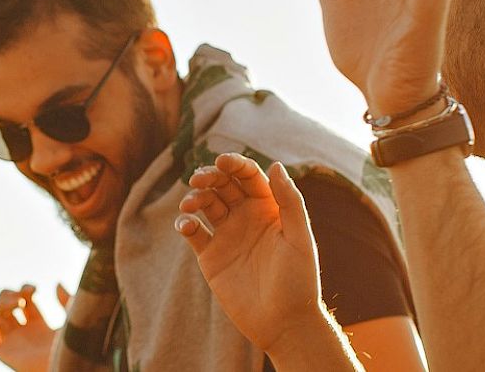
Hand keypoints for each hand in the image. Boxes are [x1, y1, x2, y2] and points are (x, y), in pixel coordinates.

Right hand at [0, 283, 70, 371]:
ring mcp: (11, 343)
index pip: (23, 301)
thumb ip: (66, 301)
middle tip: (22, 300)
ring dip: (0, 306)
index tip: (34, 290)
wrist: (64, 366)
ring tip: (18, 306)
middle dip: (9, 296)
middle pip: (4, 306)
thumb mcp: (71, 320)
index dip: (24, 290)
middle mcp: (22, 333)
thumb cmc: (71, 348)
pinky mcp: (3, 354)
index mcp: (38, 325)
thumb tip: (56, 283)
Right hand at [176, 155, 326, 350]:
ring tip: (190, 204)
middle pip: (223, 185)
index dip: (235, 164)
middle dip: (209, 176)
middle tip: (199, 179)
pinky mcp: (211, 256)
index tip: (222, 161)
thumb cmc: (299, 281)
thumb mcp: (300, 238)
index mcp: (269, 209)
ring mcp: (227, 236)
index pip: (248, 176)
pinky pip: (193, 232)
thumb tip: (276, 165)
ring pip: (205, 204)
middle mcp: (246, 218)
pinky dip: (185, 224)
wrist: (283, 323)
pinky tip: (186, 225)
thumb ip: (290, 201)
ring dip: (195, 197)